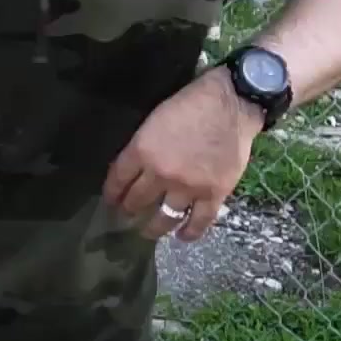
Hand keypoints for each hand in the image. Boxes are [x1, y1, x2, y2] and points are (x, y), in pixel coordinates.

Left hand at [102, 68, 264, 241]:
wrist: (230, 104)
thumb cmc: (190, 104)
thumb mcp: (154, 118)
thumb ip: (142, 145)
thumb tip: (133, 168)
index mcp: (143, 150)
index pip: (118, 179)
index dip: (112, 193)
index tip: (111, 201)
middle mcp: (161, 173)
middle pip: (137, 200)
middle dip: (128, 210)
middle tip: (126, 216)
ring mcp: (188, 187)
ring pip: (164, 217)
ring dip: (153, 228)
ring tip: (148, 232)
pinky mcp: (213, 194)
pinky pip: (199, 222)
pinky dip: (189, 232)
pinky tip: (182, 236)